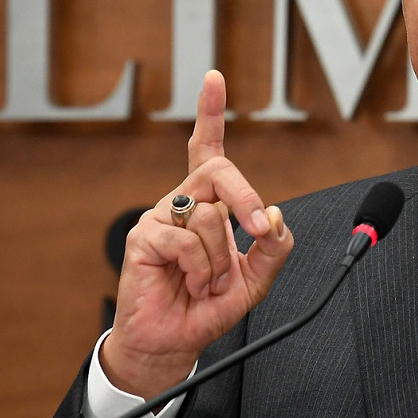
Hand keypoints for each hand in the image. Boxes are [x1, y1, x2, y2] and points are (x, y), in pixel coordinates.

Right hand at [101, 70, 293, 398]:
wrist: (175, 341)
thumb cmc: (210, 304)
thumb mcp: (258, 277)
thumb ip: (275, 247)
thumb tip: (273, 215)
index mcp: (210, 203)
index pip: (210, 148)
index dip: (212, 113)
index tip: (215, 76)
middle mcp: (184, 201)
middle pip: (220, 170)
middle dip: (246, 198)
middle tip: (256, 228)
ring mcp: (160, 216)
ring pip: (210, 215)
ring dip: (221, 259)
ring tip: (207, 282)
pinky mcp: (142, 237)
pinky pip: (186, 240)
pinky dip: (201, 269)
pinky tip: (190, 284)